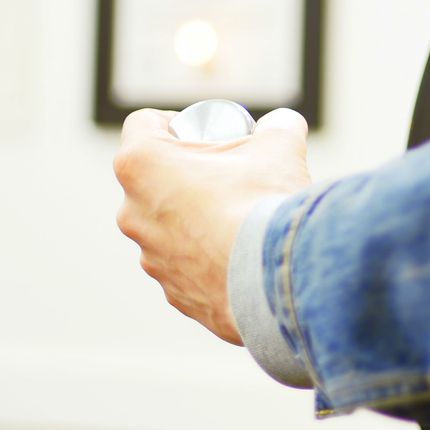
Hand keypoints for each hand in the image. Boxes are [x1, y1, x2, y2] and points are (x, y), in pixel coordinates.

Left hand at [115, 108, 310, 344]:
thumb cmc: (266, 206)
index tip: (206, 133)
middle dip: (189, 176)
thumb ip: (280, 126)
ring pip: (170, 228)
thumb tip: (284, 123)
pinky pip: (189, 268)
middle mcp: (134, 212)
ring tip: (242, 225)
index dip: (177, 123)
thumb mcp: (280, 149)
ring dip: (197, 222)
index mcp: (143, 165)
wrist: (279, 281)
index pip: (145, 124)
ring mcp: (151, 258)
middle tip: (231, 180)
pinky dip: (210, 261)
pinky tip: (244, 260)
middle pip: (156, 180)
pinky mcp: (174, 294)